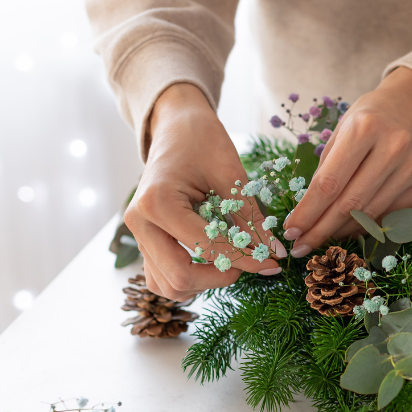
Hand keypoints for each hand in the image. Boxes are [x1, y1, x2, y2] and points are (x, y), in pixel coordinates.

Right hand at [125, 83, 284, 300]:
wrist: (175, 127)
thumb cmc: (202, 141)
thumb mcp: (230, 174)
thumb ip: (249, 217)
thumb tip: (274, 252)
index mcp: (157, 202)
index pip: (206, 246)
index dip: (244, 259)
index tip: (273, 262)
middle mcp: (139, 223)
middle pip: (179, 276)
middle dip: (220, 277)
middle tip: (250, 263)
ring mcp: (137, 234)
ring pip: (167, 285)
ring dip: (202, 283)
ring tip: (231, 263)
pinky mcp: (144, 240)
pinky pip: (161, 276)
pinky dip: (188, 279)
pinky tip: (214, 263)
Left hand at [282, 67, 411, 256]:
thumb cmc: (371, 117)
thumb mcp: (342, 129)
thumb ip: (327, 168)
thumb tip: (309, 214)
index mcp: (365, 128)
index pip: (330, 182)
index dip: (308, 212)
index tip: (290, 230)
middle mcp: (394, 147)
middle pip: (350, 204)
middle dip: (321, 230)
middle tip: (301, 247)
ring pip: (371, 214)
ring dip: (342, 231)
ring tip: (322, 237)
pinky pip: (390, 214)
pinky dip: (367, 224)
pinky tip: (350, 227)